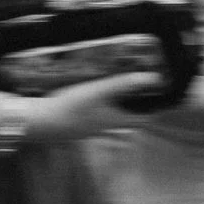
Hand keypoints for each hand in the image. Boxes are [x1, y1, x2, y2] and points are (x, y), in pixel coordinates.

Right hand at [25, 71, 162, 144]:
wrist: (38, 123)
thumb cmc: (71, 107)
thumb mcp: (100, 91)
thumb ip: (125, 83)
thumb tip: (155, 77)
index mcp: (118, 121)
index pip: (147, 117)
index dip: (158, 106)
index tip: (165, 91)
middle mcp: (108, 126)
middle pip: (132, 114)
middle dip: (140, 100)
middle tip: (146, 81)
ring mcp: (93, 126)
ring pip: (115, 113)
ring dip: (122, 99)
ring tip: (125, 81)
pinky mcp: (79, 123)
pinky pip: (99, 112)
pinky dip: (106, 102)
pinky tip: (98, 90)